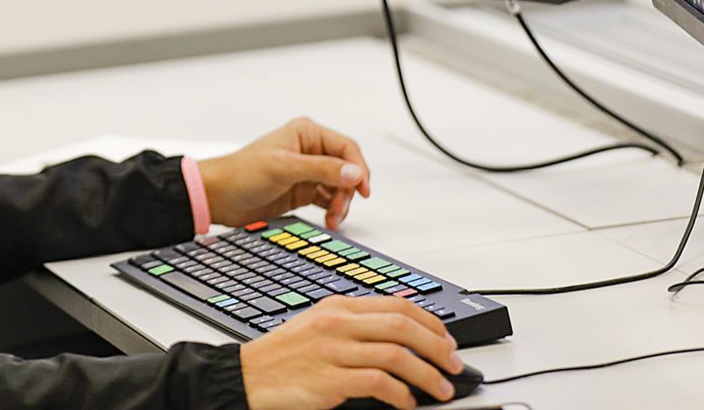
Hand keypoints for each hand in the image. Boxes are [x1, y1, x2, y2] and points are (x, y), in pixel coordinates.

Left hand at [198, 118, 370, 229]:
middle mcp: (309, 150)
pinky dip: (332, 210)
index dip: (359, 168)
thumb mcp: (284, 169)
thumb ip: (321, 169)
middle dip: (347, 190)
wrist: (218, 197)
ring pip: (339, 187)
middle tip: (339, 209)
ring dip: (340, 203)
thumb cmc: (241, 174)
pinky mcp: (302, 191)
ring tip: (333, 219)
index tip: (363, 190)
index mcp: (306, 134)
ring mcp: (306, 172)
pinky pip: (328, 199)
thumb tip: (355, 172)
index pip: (346, 148)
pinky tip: (329, 220)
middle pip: (346, 169)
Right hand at [239, 296, 461, 409]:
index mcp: (339, 306)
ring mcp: (333, 350)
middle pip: (403, 326)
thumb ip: (356, 325)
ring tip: (441, 389)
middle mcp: (338, 323)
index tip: (447, 341)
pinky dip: (401, 395)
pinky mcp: (329, 380)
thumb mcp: (319, 326)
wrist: (249, 376)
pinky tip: (407, 403)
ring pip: (397, 355)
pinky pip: (378, 384)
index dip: (431, 323)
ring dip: (428, 375)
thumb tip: (402, 335)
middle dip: (438, 347)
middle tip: (454, 365)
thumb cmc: (285, 356)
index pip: (398, 305)